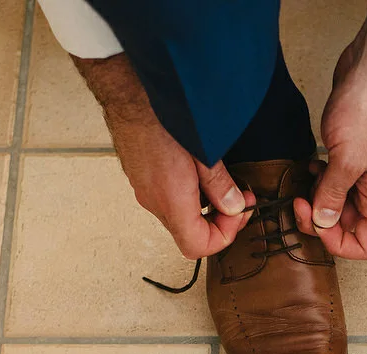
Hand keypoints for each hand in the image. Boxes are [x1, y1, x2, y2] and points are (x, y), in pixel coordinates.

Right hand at [73, 53, 254, 258]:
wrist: (128, 93)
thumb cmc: (161, 117)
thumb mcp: (203, 152)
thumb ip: (219, 185)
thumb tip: (233, 206)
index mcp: (171, 202)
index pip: (197, 247)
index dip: (224, 237)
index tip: (239, 213)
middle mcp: (154, 202)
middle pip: (190, 235)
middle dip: (219, 222)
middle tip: (238, 199)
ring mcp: (145, 192)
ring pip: (180, 218)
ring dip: (204, 208)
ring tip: (220, 183)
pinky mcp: (142, 179)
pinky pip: (169, 201)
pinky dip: (189, 196)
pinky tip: (198, 173)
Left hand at [293, 9, 366, 259]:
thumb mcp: (346, 160)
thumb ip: (332, 195)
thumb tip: (322, 222)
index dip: (338, 244)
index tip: (315, 222)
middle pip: (348, 227)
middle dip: (320, 220)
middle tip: (299, 202)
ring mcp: (363, 173)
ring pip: (338, 204)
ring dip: (317, 200)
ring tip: (303, 184)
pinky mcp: (350, 155)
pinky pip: (333, 181)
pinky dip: (318, 180)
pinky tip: (309, 166)